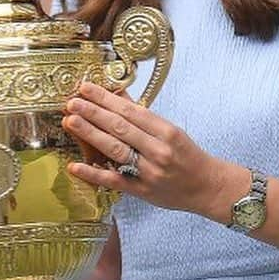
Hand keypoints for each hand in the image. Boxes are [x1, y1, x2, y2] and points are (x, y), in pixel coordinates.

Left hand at [62, 81, 240, 220]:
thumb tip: (116, 95)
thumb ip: (142, 115)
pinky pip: (114, 181)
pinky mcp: (142, 191)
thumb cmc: (187, 155)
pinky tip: (75, 166)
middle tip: (72, 101)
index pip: (131, 111)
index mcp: (166, 131)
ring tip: (71, 121)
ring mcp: (149, 172)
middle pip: (120, 128)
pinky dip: (94, 174)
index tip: (86, 88)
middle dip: (94, 113)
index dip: (106, 99)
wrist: (207, 187)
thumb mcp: (170, 130)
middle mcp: (158, 150)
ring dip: (91, 134)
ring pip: (116, 150)